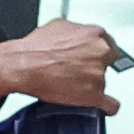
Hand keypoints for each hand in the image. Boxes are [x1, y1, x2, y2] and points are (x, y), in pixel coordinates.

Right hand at [0, 21, 123, 113]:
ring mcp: (98, 75)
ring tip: (74, 86)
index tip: (94, 57)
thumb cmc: (35, 48)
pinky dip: (107, 107)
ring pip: (104, 83)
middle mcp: (100, 52)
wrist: (24, 65)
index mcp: (95, 35)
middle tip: (80, 71)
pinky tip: (102, 107)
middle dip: (95, 67)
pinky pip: (110, 105)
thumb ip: (75, 30)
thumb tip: (75, 34)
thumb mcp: (58, 25)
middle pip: (108, 63)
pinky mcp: (93, 95)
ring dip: (92, 85)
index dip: (98, 53)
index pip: (109, 45)